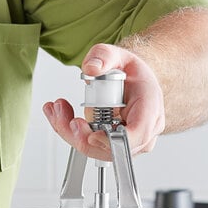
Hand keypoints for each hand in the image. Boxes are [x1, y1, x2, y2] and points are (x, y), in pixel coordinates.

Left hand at [43, 43, 164, 160]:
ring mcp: (129, 143)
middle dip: (82, 136)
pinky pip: (92, 148)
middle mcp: (143, 132)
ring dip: (72, 134)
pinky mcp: (114, 147)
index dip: (112, 140)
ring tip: (58, 109)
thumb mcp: (118, 55)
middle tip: (64, 116)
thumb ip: (104, 56)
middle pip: (111, 149)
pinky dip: (73, 134)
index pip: (136, 135)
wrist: (134, 85)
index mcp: (149, 108)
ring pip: (98, 151)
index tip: (91, 136)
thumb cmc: (132, 75)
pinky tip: (62, 116)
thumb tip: (91, 68)